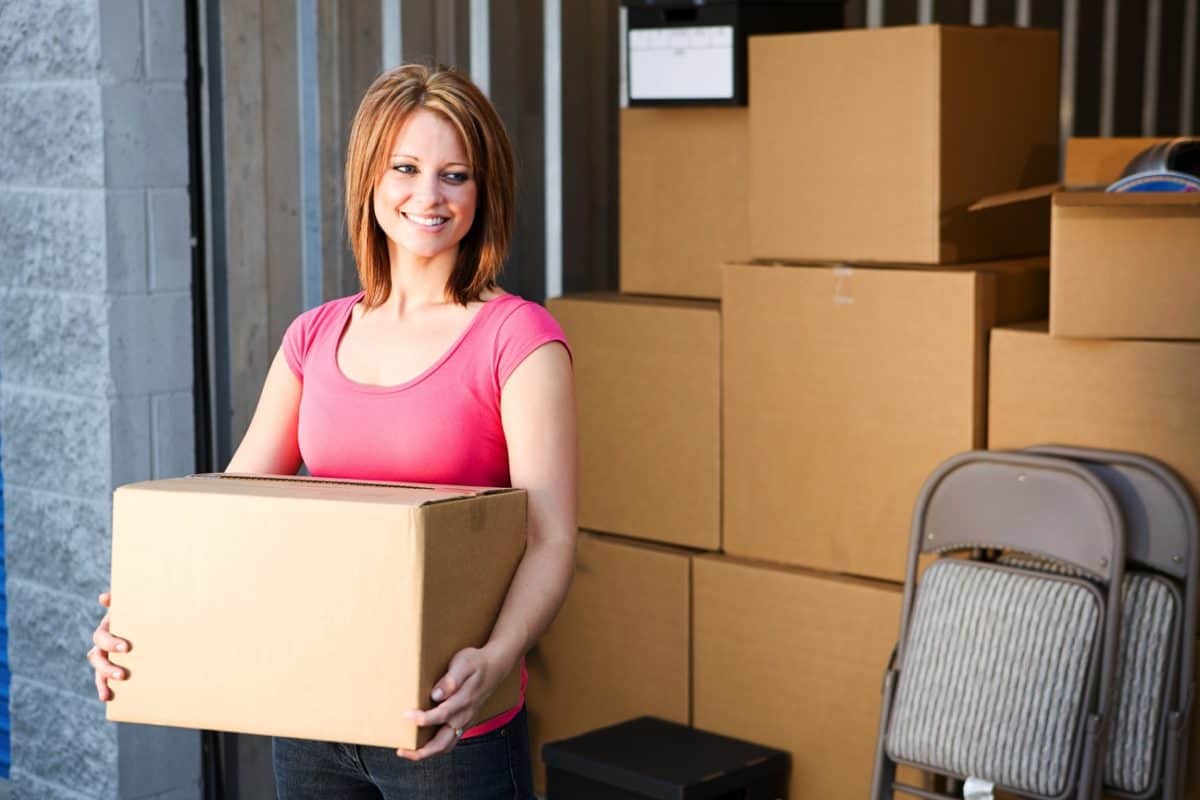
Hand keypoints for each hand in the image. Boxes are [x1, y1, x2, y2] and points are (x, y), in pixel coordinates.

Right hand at [87, 592, 130, 700]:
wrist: (143, 621)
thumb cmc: (137, 611)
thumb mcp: (130, 605)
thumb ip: (119, 601)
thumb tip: (104, 597)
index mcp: (106, 628)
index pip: (101, 637)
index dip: (110, 643)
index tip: (126, 648)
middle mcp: (103, 644)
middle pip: (97, 657)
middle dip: (107, 667)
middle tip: (123, 674)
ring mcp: (106, 657)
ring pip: (98, 671)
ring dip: (103, 681)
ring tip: (109, 693)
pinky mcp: (112, 667)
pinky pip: (105, 680)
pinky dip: (104, 689)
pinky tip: (107, 698)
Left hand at [396, 645, 510, 760]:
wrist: (495, 667)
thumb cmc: (476, 662)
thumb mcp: (464, 663)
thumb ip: (451, 679)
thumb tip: (436, 695)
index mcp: (464, 701)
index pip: (441, 716)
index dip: (422, 718)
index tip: (406, 714)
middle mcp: (464, 716)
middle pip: (443, 743)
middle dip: (421, 751)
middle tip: (401, 750)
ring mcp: (465, 722)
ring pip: (446, 746)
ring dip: (426, 753)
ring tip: (407, 751)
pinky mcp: (464, 723)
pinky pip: (449, 742)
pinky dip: (434, 747)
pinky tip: (421, 743)